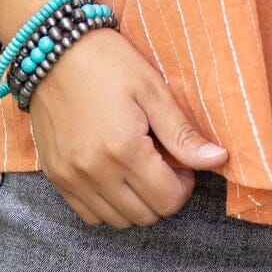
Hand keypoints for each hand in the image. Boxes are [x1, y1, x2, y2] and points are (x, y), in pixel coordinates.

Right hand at [25, 26, 229, 226]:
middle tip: (161, 161)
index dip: (184, 184)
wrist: (53, 50)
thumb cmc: (108, 63)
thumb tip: (219, 159)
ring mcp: (71, 178)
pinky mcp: (55, 177)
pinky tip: (114, 173)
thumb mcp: (152, 89)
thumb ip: (183, 133)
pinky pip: (89, 214)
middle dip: (163, 193)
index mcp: (123, 149)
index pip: (168, 200)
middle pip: (145, 216)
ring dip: (136, 202)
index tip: (180, 161)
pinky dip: (108, 204)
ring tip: (137, 166)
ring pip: (117, 221)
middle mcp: (94, 172)